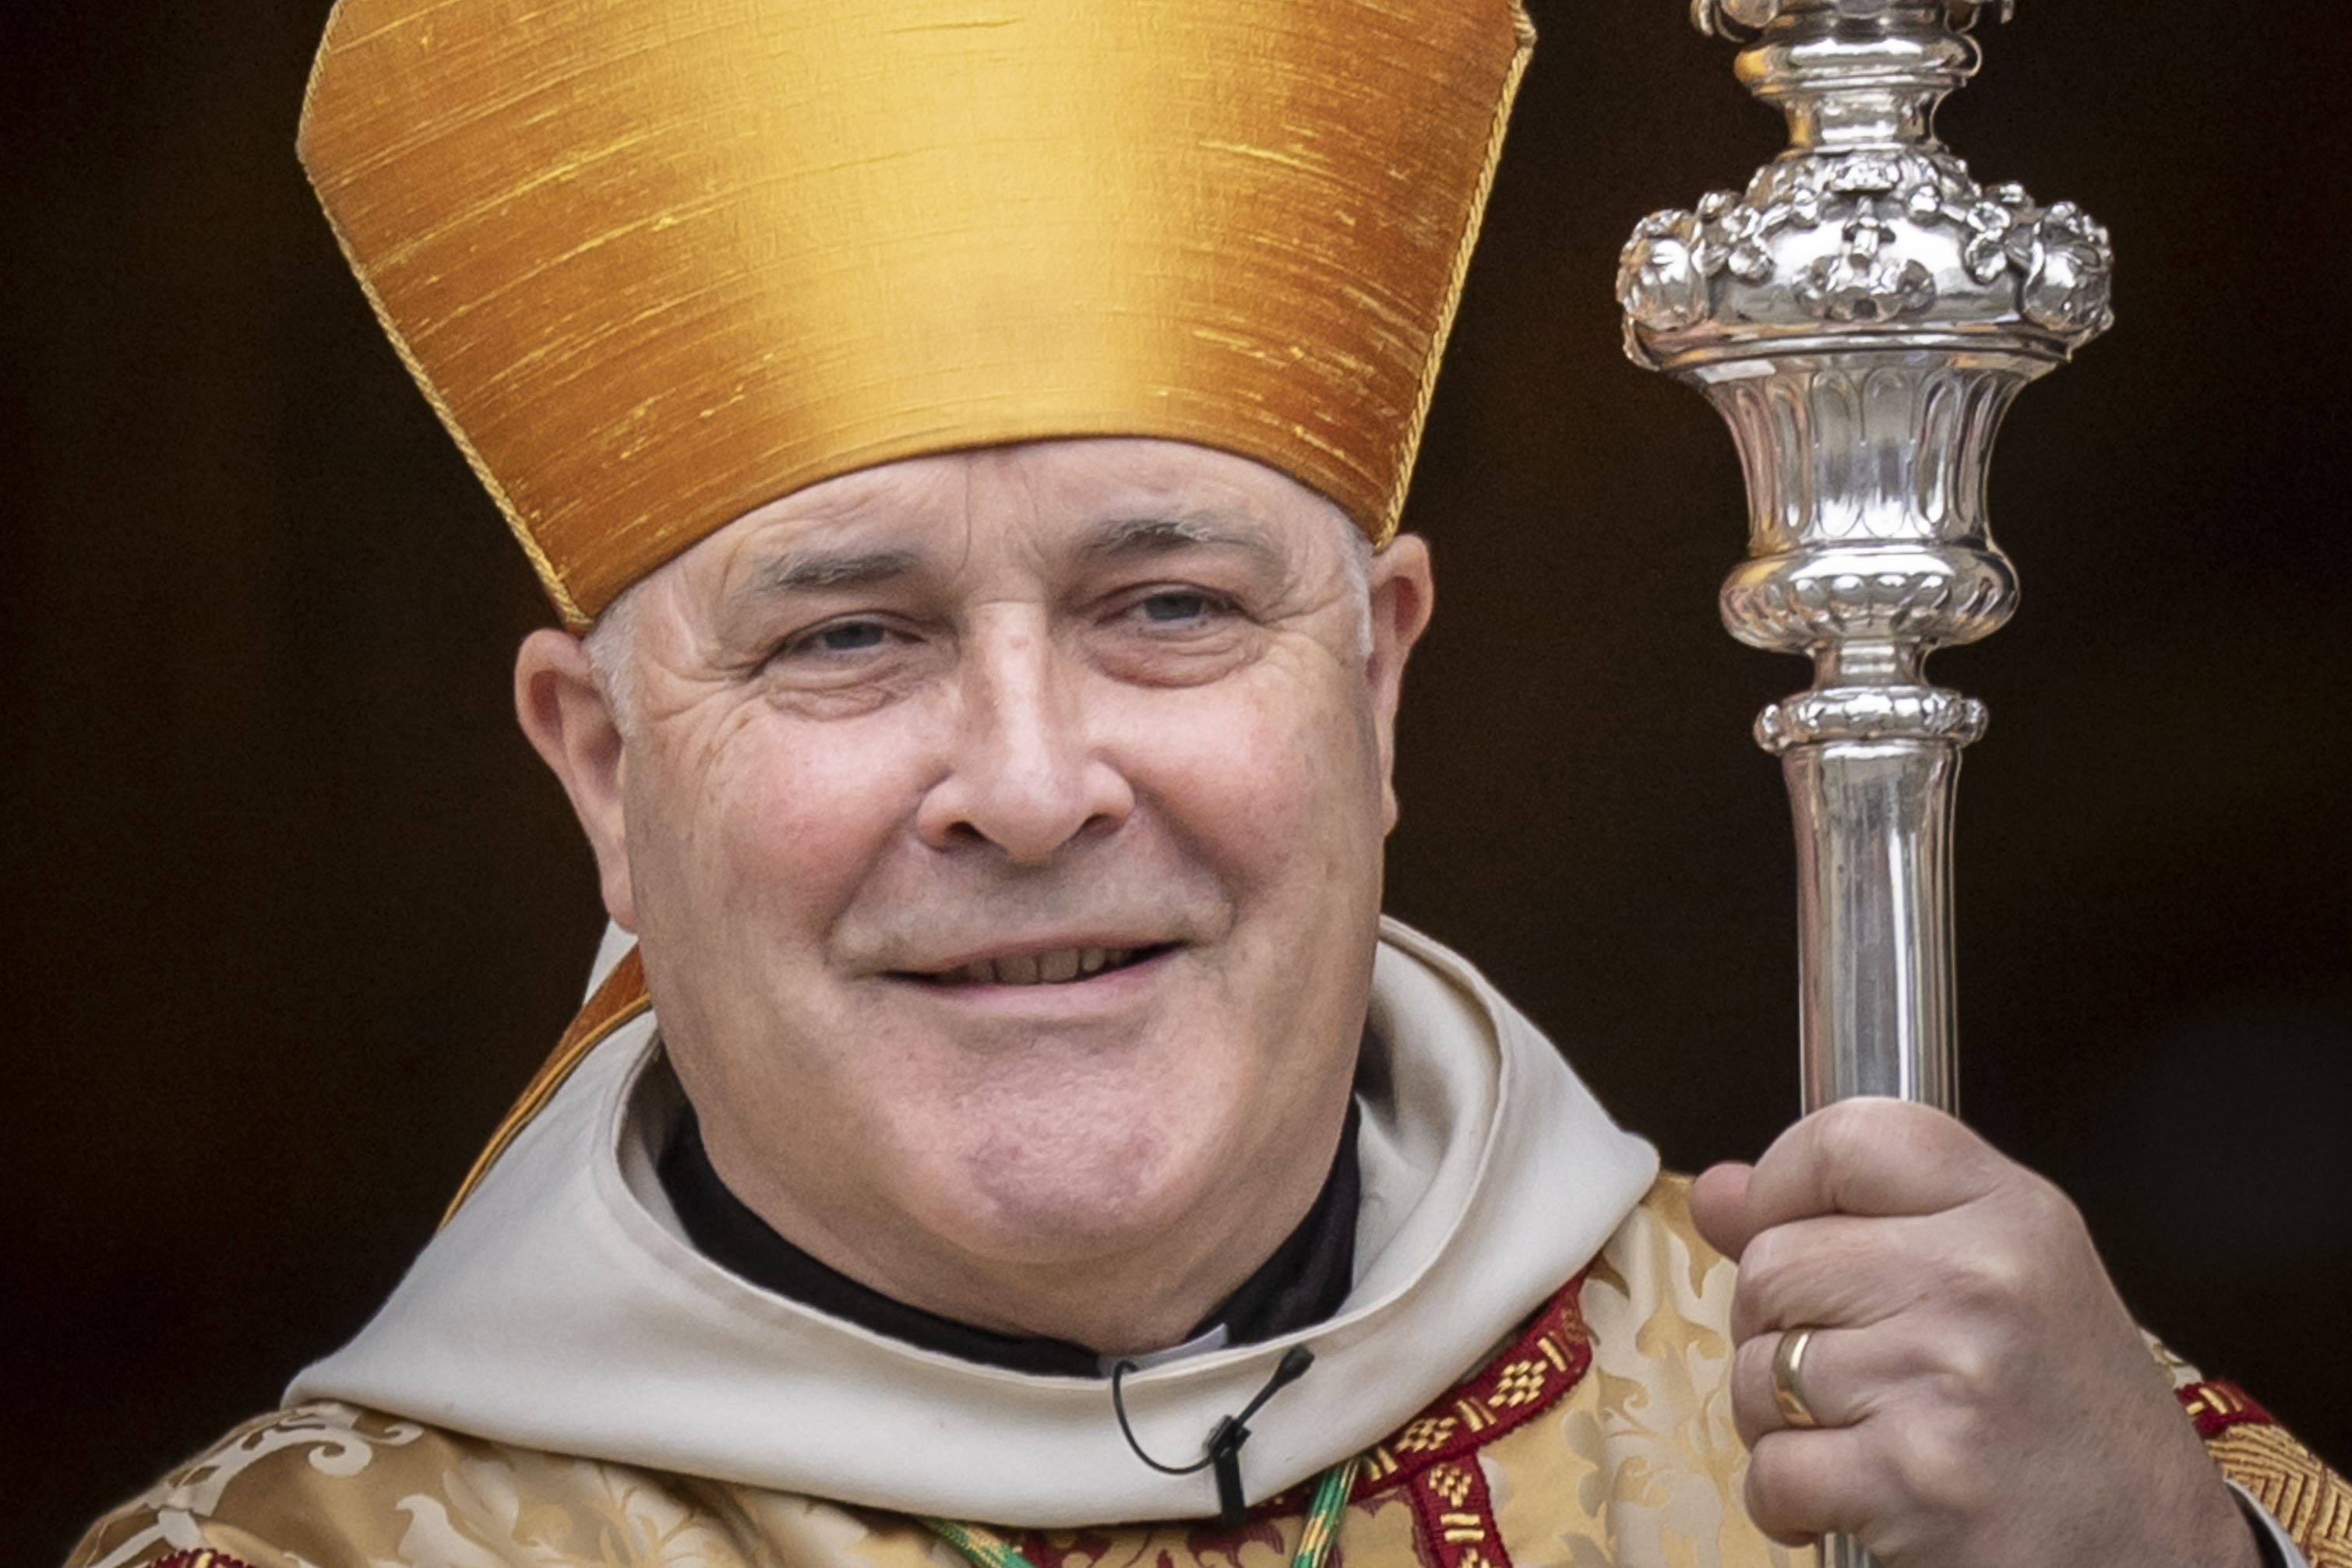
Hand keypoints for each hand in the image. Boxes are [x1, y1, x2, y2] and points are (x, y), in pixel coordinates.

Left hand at [1688, 1098, 2259, 1567]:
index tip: (1789, 1233)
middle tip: (1846, 1372)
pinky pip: (1772, 1468)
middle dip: (1776, 1327)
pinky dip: (1787, 1501)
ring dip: (1781, 1421)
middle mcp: (1981, 1280)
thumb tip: (1718, 1191)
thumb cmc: (2071, 1423)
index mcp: (2010, 1212)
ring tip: (1865, 1437)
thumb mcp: (1999, 1281)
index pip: (1842, 1138)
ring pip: (1759, 1369)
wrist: (2158, 1558)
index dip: (1783, 1187)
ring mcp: (1946, 1377)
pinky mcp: (1914, 1479)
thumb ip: (1854, 1220)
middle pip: (1772, 1263)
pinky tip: (1855, 1497)